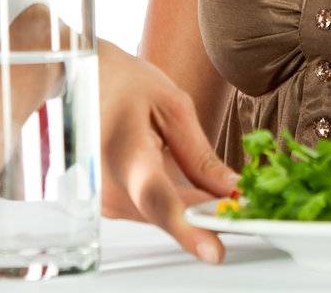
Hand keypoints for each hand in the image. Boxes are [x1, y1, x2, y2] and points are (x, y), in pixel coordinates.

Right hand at [97, 39, 238, 263]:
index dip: (187, 227)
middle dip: (208, 211)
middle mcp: (109, 185)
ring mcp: (105, 199)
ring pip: (162, 215)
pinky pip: (151, 210)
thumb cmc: (126, 84)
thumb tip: (230, 192)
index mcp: (126, 153)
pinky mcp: (109, 204)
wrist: (86, 79)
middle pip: (168, 213)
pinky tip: (184, 181)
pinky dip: (174, 201)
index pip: (157, 199)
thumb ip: (201, 155)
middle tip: (245, 202)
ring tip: (210, 182)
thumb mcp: (172, 107)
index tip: (214, 250)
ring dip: (191, 205)